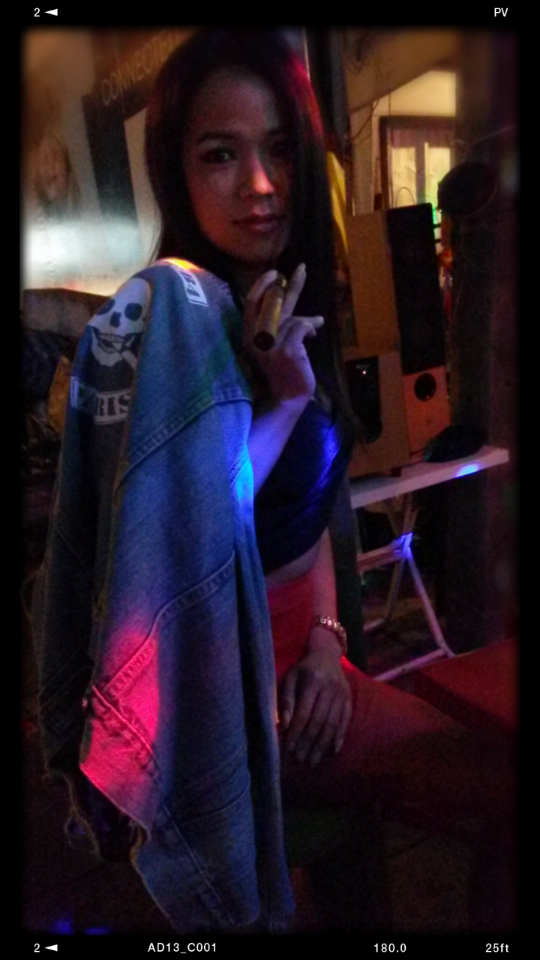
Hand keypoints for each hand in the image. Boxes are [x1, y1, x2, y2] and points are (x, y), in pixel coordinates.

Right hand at [243, 264, 323, 406]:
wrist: (285, 399)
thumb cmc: (281, 372)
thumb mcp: (274, 346)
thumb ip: (279, 326)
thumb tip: (296, 307)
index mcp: (248, 335)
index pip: (251, 303)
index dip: (263, 285)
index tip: (275, 273)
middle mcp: (256, 338)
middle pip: (273, 302)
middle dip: (291, 284)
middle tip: (302, 269)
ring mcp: (271, 344)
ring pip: (294, 317)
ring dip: (308, 321)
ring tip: (315, 326)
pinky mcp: (287, 350)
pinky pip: (302, 326)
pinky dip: (311, 327)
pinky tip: (314, 333)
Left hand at [278, 630, 352, 766]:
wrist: (327, 654)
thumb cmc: (304, 669)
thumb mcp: (291, 678)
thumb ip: (287, 700)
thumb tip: (285, 725)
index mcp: (313, 681)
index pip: (304, 712)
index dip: (296, 732)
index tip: (288, 749)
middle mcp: (330, 688)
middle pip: (319, 721)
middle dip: (308, 743)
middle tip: (300, 759)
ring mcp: (342, 694)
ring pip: (333, 724)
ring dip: (322, 745)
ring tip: (313, 761)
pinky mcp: (350, 699)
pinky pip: (346, 721)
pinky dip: (340, 737)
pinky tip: (333, 751)